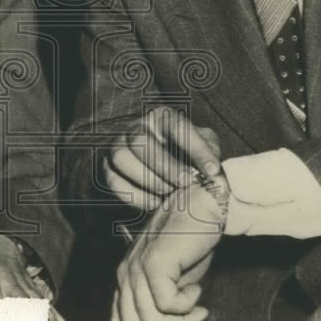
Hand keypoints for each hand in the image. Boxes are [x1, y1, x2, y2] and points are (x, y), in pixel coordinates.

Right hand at [103, 106, 221, 209]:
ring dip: (148, 179)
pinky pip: (113, 181)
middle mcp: (135, 127)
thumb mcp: (201, 147)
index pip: (176, 126)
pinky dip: (135, 195)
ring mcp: (117, 146)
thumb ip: (209, 151)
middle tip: (186, 183)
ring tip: (169, 192)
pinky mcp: (107, 168)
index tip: (212, 170)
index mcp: (161, 117)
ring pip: (121, 158)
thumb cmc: (184, 155)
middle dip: (166, 165)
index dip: (195, 148)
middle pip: (141, 141)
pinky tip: (155, 203)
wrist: (163, 173)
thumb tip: (212, 169)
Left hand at [112, 182, 222, 320]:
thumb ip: (161, 303)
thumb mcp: (174, 281)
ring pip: (150, 319)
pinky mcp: (152, 264)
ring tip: (198, 307)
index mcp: (125, 279)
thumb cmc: (192, 244)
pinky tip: (197, 291)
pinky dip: (187, 305)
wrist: (203, 208)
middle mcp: (125, 274)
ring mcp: (136, 268)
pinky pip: (166, 304)